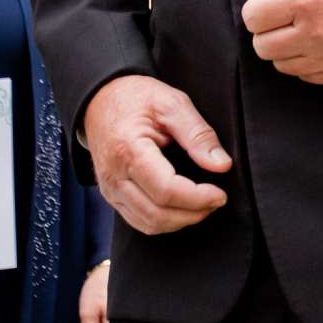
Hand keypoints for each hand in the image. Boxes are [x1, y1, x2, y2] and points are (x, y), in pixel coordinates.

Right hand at [82, 76, 230, 235]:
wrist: (100, 100)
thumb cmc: (135, 98)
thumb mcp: (172, 103)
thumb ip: (198, 134)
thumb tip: (221, 165)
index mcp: (128, 150)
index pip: (166, 190)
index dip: (198, 198)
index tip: (220, 194)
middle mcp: (115, 175)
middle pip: (157, 214)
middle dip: (193, 214)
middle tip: (216, 200)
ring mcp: (110, 189)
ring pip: (148, 223)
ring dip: (180, 221)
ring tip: (203, 205)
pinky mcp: (111, 195)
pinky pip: (138, 220)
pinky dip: (164, 221)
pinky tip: (182, 209)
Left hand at [243, 0, 322, 83]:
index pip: (253, 18)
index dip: (257, 7)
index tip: (270, 1)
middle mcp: (315, 33)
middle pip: (262, 46)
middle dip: (267, 29)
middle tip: (284, 15)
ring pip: (281, 65)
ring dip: (284, 46)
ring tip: (303, 27)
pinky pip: (305, 76)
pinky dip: (304, 61)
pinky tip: (317, 42)